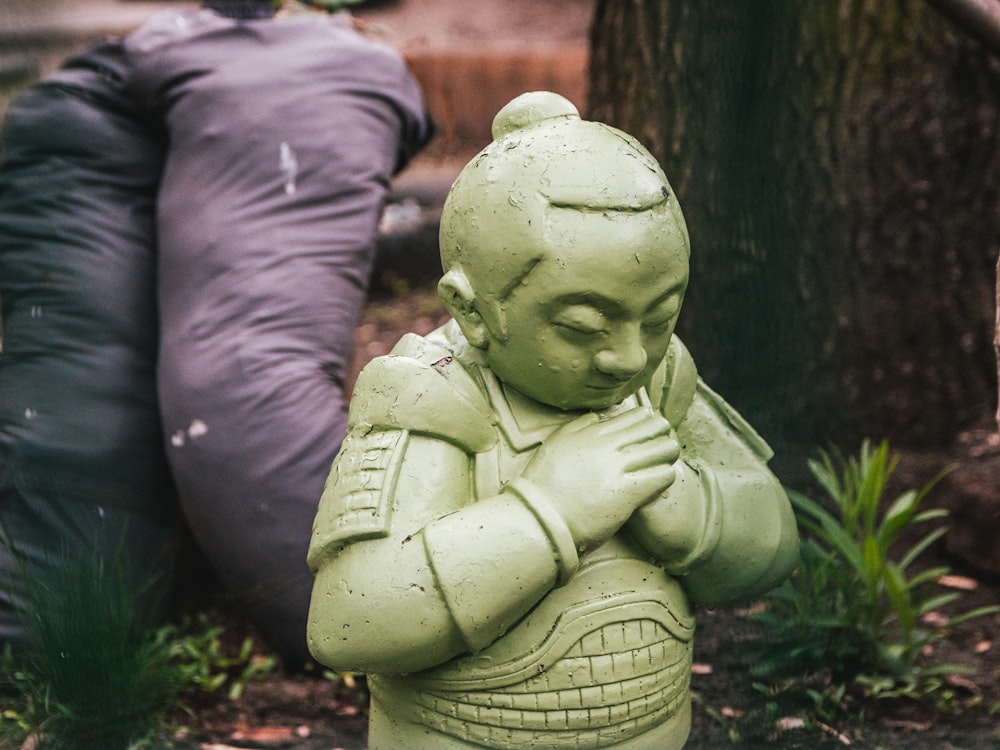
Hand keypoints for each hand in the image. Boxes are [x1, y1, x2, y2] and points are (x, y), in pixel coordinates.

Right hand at [521, 407, 678, 551]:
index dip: (648, 422)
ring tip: (661, 465)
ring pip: (665, 449)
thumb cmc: (544, 484)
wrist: (541, 517)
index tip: (649, 432)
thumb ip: (578, 426)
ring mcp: (620, 468)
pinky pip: (663, 476)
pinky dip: (665, 477)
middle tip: (659, 448)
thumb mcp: (555, 443)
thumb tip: (597, 417)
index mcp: (593, 432)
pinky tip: (657, 484)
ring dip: (667, 456)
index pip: (636, 416)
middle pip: (656, 428)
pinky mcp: (629, 492)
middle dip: (662, 436)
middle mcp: (610, 446)